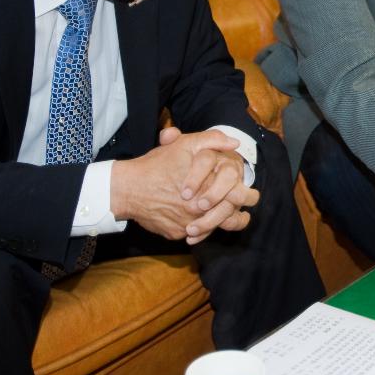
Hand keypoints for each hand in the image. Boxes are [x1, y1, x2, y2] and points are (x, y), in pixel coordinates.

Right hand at [111, 128, 258, 242]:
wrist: (127, 188)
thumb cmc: (157, 164)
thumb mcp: (185, 144)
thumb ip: (213, 140)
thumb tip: (236, 145)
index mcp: (210, 187)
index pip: (241, 197)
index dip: (247, 196)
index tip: (246, 195)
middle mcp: (201, 210)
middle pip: (230, 217)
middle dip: (235, 212)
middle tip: (239, 210)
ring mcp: (188, 225)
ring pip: (212, 228)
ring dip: (216, 222)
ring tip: (219, 216)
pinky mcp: (176, 234)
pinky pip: (192, 234)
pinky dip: (195, 229)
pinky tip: (195, 221)